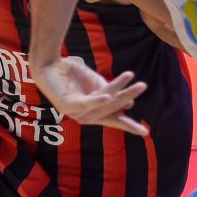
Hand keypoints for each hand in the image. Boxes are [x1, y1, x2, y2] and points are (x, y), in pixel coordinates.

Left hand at [32, 57, 148, 135]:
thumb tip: (130, 105)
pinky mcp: (66, 105)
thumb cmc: (74, 75)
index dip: (128, 126)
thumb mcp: (97, 84)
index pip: (113, 120)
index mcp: (92, 113)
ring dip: (118, 93)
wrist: (50, 64)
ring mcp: (74, 112)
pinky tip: (108, 96)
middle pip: (111, 109)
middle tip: (143, 86)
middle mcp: (84, 116)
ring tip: (132, 80)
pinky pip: (84, 103)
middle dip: (127, 97)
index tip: (145, 132)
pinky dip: (96, 100)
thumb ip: (111, 94)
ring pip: (102, 104)